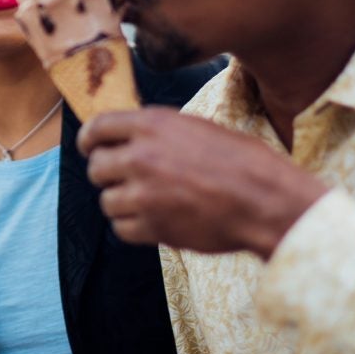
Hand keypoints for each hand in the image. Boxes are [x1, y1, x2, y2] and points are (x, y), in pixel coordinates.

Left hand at [77, 107, 328, 257]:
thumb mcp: (198, 128)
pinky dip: (133, 227)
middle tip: (124, 179)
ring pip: (107, 201)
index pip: (98, 127)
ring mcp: (144, 193)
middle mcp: (141, 156)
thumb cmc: (243, 162)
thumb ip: (160, 132)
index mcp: (152, 125)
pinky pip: (121, 228)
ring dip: (121, 203)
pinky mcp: (152, 227)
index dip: (89, 139)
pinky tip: (153, 221)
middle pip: (96, 167)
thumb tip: (132, 137)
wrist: (265, 201)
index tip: (89, 148)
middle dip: (107, 174)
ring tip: (147, 202)